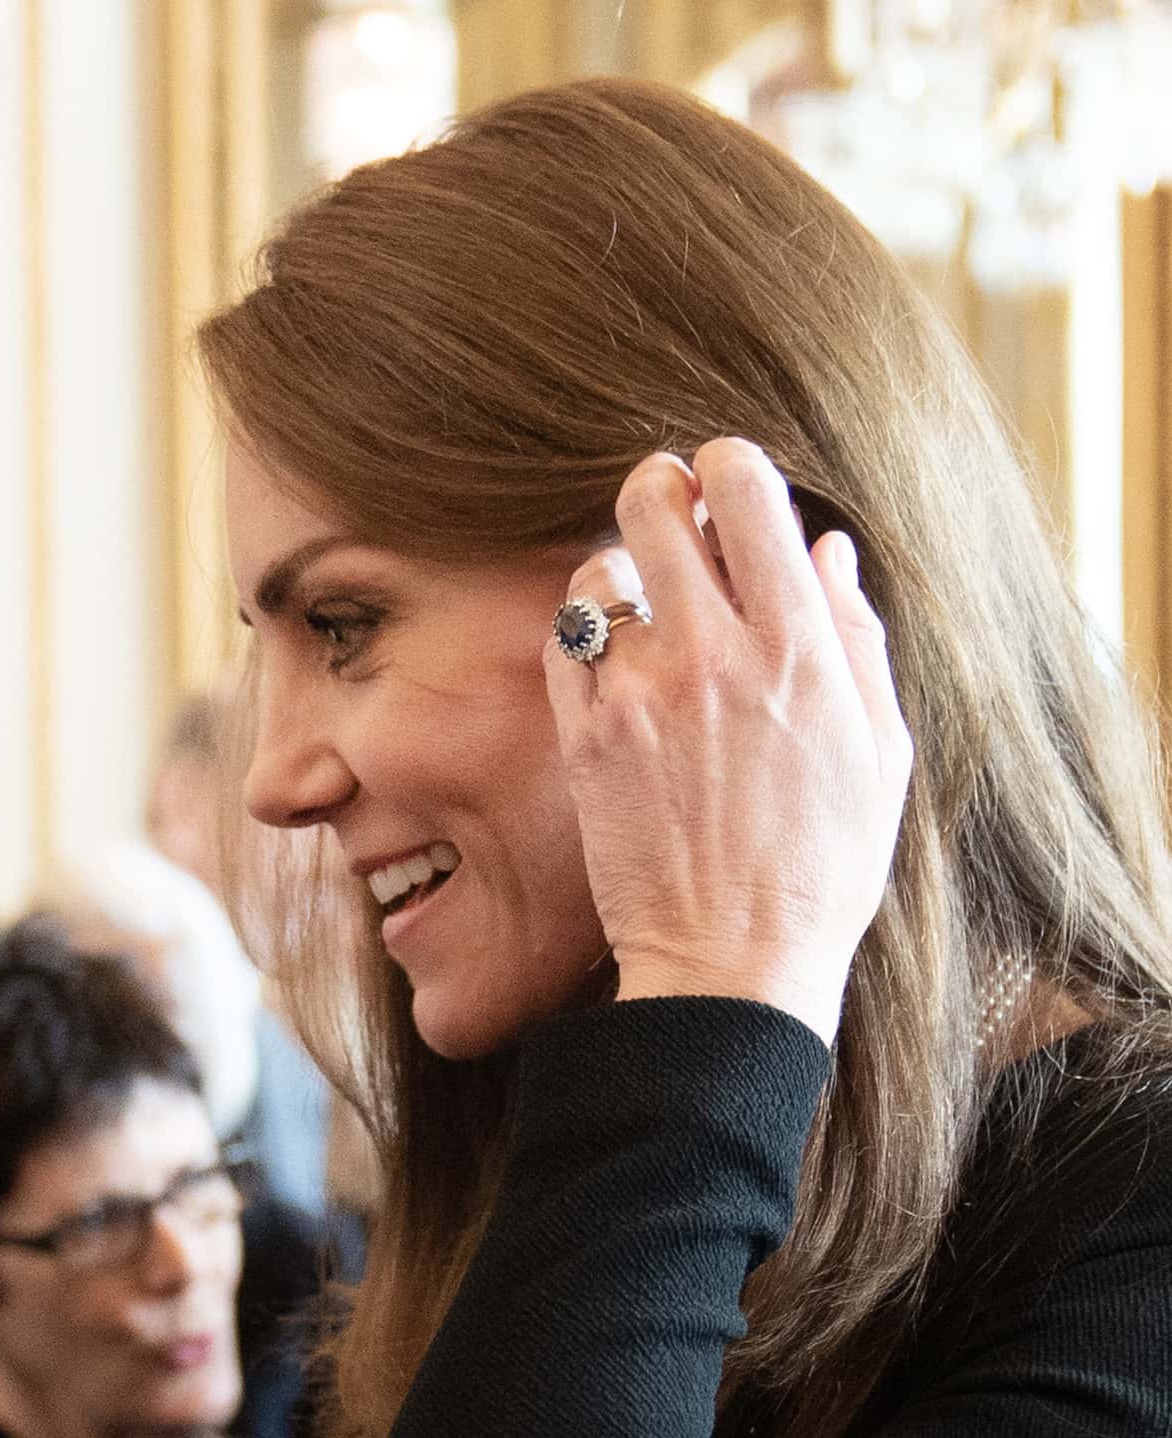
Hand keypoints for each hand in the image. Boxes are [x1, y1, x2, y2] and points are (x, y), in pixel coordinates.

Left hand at [545, 438, 911, 1044]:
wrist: (733, 965)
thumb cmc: (820, 868)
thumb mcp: (878, 750)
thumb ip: (853, 639)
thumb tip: (826, 552)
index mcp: (799, 645)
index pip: (747, 488)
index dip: (728, 467)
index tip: (724, 483)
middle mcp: (713, 654)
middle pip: (656, 504)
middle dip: (659, 493)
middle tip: (666, 514)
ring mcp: (639, 696)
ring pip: (599, 573)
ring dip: (617, 575)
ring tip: (639, 608)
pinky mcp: (585, 741)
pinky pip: (564, 645)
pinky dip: (583, 637)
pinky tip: (609, 662)